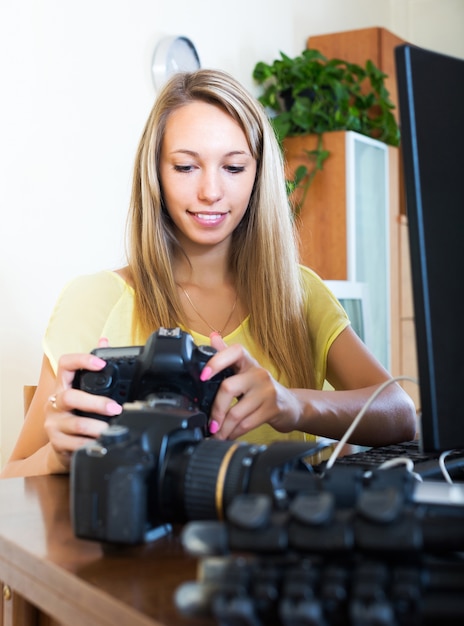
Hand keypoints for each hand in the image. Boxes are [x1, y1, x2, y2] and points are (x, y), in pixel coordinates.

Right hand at [44, 347, 121, 468]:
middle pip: (70, 397)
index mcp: (63, 386)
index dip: (82, 360)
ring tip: (112, 429)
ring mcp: (54, 423)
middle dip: (96, 403)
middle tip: (116, 408)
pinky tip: (102, 443)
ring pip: (76, 424)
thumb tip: (104, 340)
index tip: (101, 364)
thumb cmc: (76, 413)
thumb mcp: (83, 390)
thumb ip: (94, 368)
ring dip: (97, 427)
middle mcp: (55, 403)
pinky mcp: (57, 443)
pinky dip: (92, 444)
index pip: (65, 364)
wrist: (62, 446)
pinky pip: (75, 444)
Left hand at [203, 333, 301, 439]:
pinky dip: (233, 433)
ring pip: (236, 412)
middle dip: (215, 410)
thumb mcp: (246, 370)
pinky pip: (247, 424)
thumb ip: (228, 355)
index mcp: (248, 362)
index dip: (217, 361)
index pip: (234, 352)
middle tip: (209, 423)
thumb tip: (212, 336)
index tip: (203, 376)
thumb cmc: (262, 388)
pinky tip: (228, 435)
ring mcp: (267, 392)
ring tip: (216, 434)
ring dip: (223, 428)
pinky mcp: (272, 409)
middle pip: (228, 388)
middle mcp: (258, 373)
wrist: (291, 405)